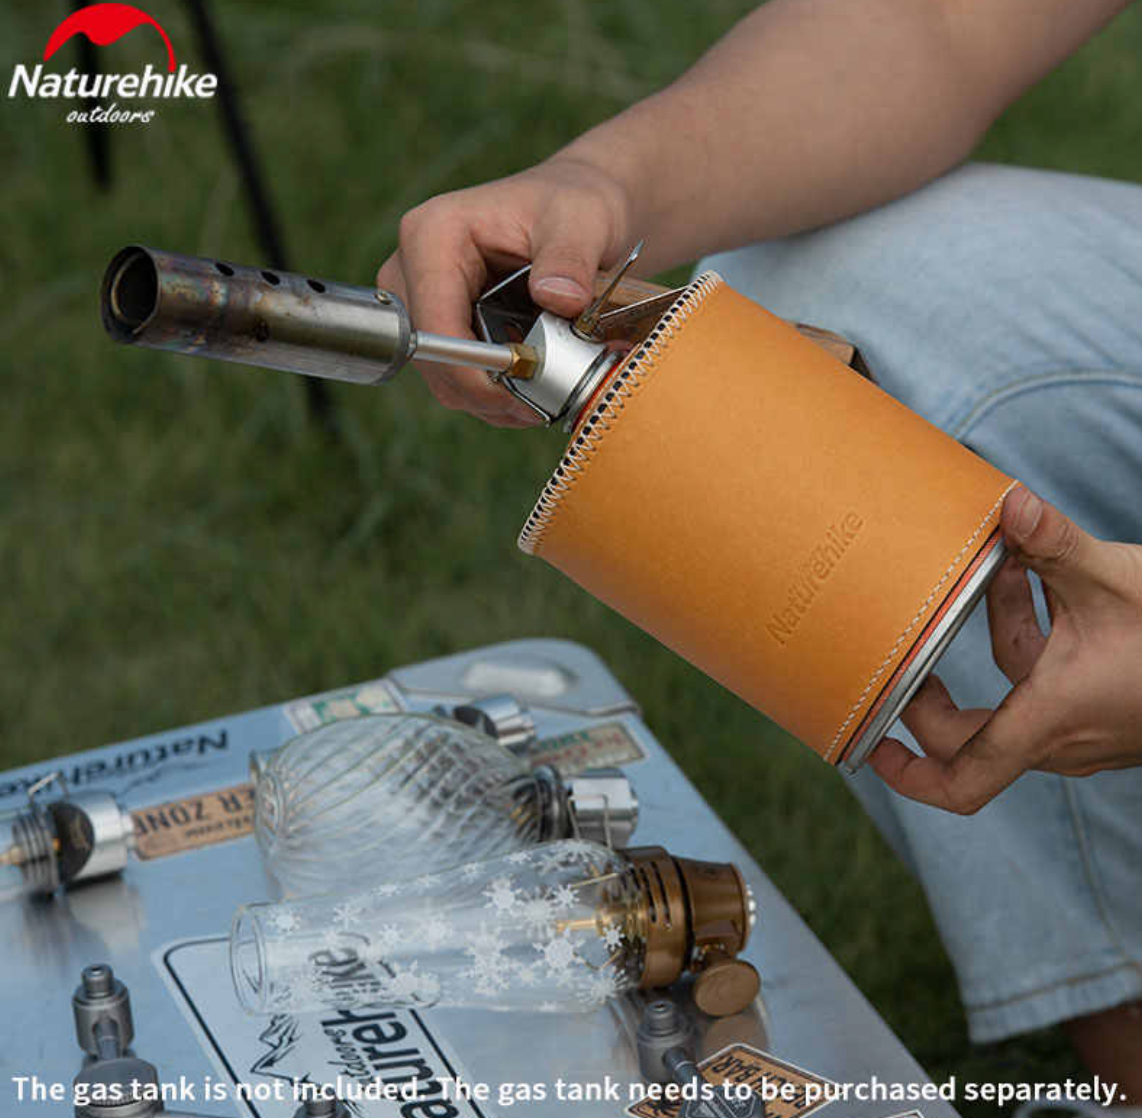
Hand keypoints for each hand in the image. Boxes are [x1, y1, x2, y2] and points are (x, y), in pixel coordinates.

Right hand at [376, 157, 633, 426]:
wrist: (574, 205)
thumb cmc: (573, 204)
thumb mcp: (582, 221)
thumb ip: (571, 259)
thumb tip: (560, 299)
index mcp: (431, 236)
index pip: (432, 327)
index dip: (472, 373)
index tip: (523, 397)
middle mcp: (412, 269)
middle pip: (431, 360)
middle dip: (485, 392)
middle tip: (543, 404)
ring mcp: (421, 302)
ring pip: (442, 378)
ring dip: (492, 399)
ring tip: (543, 396)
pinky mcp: (439, 327)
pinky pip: (456, 379)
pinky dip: (494, 394)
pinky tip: (530, 386)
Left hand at [870, 485, 1141, 812]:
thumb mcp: (1114, 581)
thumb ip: (1054, 545)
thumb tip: (1008, 501)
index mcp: (1049, 721)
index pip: (963, 780)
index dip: (909, 777)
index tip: (869, 749)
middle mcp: (1060, 738)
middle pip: (968, 737)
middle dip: (929, 694)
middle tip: (906, 650)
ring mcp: (1083, 730)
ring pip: (1010, 695)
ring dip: (993, 634)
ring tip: (991, 572)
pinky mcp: (1100, 710)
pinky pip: (1043, 682)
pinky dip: (1028, 634)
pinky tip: (1028, 578)